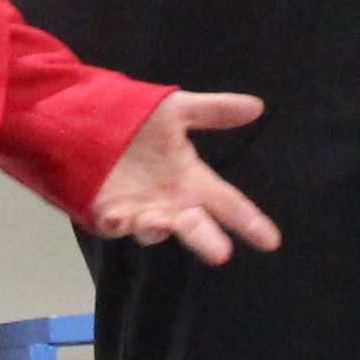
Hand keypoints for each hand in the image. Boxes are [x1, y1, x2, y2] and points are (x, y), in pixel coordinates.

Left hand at [85, 92, 281, 264]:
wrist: (88, 121)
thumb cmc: (138, 121)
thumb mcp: (177, 110)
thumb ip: (214, 111)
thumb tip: (257, 106)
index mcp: (191, 179)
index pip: (227, 203)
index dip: (249, 221)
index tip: (271, 241)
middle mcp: (170, 201)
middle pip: (195, 226)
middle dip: (207, 240)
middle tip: (220, 253)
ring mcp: (140, 210)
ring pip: (154, 229)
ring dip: (158, 228)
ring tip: (159, 220)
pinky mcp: (109, 213)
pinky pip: (115, 225)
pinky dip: (117, 224)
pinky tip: (117, 218)